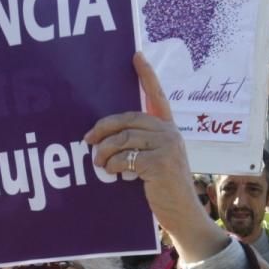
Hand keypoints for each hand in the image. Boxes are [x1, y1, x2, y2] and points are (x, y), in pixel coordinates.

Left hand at [85, 53, 226, 264]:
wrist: (182, 213)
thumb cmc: (163, 189)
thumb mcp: (154, 161)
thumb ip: (139, 145)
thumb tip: (105, 139)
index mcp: (169, 128)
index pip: (157, 96)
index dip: (147, 75)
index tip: (135, 55)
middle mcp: (170, 132)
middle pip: (129, 118)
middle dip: (103, 128)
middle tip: (87, 140)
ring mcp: (167, 146)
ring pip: (124, 138)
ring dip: (104, 151)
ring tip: (96, 162)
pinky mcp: (160, 163)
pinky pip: (126, 158)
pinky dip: (113, 165)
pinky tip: (111, 173)